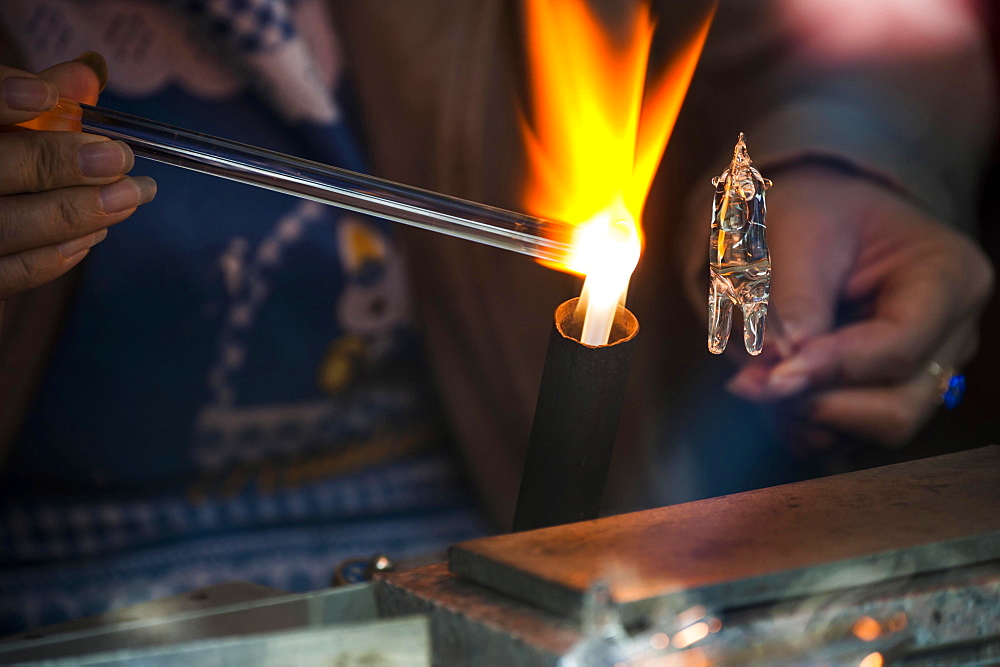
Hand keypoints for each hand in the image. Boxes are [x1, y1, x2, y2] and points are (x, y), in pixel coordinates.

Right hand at [0, 58, 155, 299]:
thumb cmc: (1, 163)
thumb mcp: (5, 128)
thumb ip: (39, 103)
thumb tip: (89, 75)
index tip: (45, 95)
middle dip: (60, 163)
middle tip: (120, 159)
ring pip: (9, 226)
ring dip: (79, 211)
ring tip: (131, 195)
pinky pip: (12, 273)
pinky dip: (58, 254)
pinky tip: (96, 233)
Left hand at [697, 166, 993, 450]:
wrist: (808, 215)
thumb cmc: (811, 211)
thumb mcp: (798, 235)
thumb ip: (792, 302)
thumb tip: (778, 369)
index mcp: (949, 278)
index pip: (899, 347)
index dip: (832, 369)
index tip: (771, 377)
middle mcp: (949, 336)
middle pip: (897, 408)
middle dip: (819, 404)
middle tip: (749, 382)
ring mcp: (921, 374)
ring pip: (869, 433)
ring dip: (803, 418)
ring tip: (752, 378)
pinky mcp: (883, 397)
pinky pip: (844, 438)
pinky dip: (799, 424)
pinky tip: (769, 385)